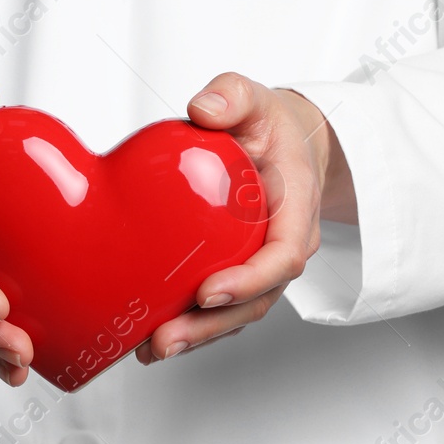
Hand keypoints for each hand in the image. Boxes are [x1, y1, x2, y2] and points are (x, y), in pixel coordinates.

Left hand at [136, 72, 355, 364]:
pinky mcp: (235, 272)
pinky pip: (217, 308)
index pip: (283, 258)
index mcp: (295, 210)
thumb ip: (233, 95)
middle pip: (256, 301)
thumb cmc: (270, 125)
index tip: (208, 292)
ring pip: (235, 314)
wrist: (282, 143)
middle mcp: (281, 247)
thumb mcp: (255, 98)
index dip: (249, 281)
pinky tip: (147, 338)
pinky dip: (189, 325)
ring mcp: (259, 265)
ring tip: (150, 349)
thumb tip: (204, 109)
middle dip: (212, 326)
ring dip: (196, 336)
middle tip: (165, 338)